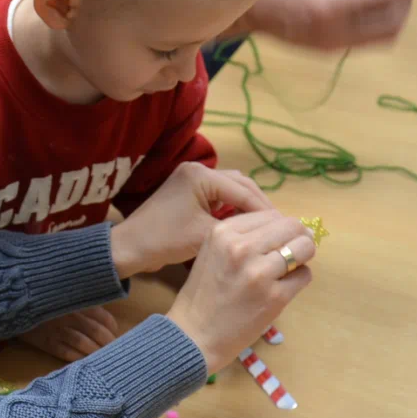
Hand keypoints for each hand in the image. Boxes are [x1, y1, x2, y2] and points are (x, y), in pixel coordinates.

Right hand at [19, 307, 120, 361]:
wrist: (15, 306)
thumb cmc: (44, 302)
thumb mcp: (66, 296)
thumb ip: (83, 303)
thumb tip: (105, 318)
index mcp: (77, 302)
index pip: (103, 317)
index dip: (112, 329)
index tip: (115, 335)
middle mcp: (71, 316)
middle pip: (97, 331)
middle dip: (108, 343)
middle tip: (114, 351)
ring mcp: (59, 330)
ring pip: (84, 343)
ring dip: (96, 352)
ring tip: (103, 359)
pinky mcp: (47, 342)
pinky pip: (67, 353)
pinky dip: (78, 358)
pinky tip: (85, 362)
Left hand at [110, 162, 273, 278]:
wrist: (131, 247)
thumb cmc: (166, 241)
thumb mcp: (206, 235)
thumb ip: (238, 228)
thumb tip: (269, 230)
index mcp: (201, 175)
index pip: (244, 191)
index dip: (266, 211)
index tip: (285, 227)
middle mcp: (197, 170)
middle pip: (241, 185)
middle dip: (260, 205)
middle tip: (278, 226)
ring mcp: (192, 179)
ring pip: (231, 189)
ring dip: (248, 206)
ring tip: (265, 227)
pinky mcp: (188, 190)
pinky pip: (219, 195)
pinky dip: (233, 208)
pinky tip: (245, 225)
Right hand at [166, 211, 315, 372]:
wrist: (194, 334)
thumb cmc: (203, 294)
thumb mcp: (212, 251)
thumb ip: (242, 236)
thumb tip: (285, 227)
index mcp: (223, 232)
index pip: (270, 214)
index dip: (278, 227)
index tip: (276, 240)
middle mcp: (241, 247)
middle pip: (291, 226)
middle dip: (296, 238)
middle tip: (292, 252)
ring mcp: (259, 272)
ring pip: (303, 248)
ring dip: (302, 257)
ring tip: (288, 269)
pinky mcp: (275, 297)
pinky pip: (304, 275)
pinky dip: (299, 279)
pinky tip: (283, 287)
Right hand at [232, 0, 416, 50]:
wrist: (240, 4)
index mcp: (330, 3)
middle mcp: (335, 31)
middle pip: (394, 18)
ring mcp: (333, 44)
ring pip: (387, 33)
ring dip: (397, 9)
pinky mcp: (330, 50)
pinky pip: (369, 38)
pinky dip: (380, 19)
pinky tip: (372, 2)